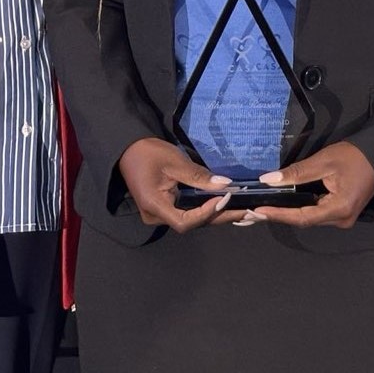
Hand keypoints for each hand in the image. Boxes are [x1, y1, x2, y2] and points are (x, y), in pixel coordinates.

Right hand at [117, 137, 236, 232]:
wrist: (128, 148)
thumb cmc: (148, 152)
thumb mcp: (175, 161)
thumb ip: (198, 176)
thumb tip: (225, 185)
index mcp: (154, 207)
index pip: (185, 222)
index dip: (206, 213)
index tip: (224, 198)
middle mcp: (156, 217)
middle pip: (191, 223)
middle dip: (219, 216)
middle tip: (245, 211)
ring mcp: (159, 214)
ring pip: (191, 219)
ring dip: (214, 214)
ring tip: (240, 209)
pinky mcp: (164, 208)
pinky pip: (187, 212)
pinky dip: (205, 209)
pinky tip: (223, 204)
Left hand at [245, 141, 373, 228]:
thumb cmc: (355, 156)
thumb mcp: (324, 161)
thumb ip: (296, 172)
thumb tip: (269, 180)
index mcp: (340, 209)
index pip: (302, 217)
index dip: (278, 215)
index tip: (256, 211)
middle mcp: (342, 220)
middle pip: (304, 220)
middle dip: (278, 215)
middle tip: (252, 211)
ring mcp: (343, 219)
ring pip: (309, 218)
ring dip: (287, 213)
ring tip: (262, 208)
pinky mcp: (341, 213)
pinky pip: (316, 213)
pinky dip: (299, 209)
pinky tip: (282, 205)